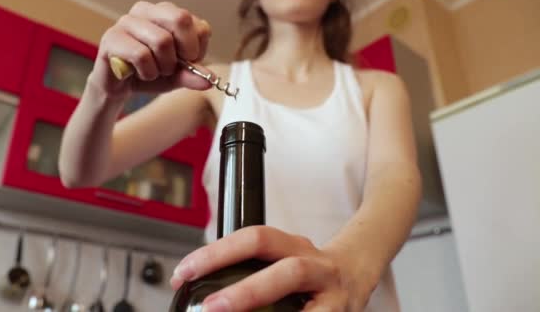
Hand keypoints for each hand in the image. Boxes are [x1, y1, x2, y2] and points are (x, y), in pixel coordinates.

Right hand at [87, 1, 212, 100]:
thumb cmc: (149, 73)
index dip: (197, 49)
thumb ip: (192, 75)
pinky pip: (141, 55)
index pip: (198, 24)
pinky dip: (147, 72)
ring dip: (163, 67)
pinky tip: (140, 74)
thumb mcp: (176, 76)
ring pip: (162, 40)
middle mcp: (146, 10)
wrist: (118, 88)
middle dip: (184, 52)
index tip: (187, 62)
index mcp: (166, 12)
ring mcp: (127, 21)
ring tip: (154, 72)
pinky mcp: (112, 38)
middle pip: (181, 19)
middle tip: (174, 67)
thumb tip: (209, 80)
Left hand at [170, 226, 377, 311]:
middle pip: (285, 270)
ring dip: (263, 301)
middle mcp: (315, 264)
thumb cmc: (310, 270)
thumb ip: (250, 268)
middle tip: (210, 308)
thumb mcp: (282, 258)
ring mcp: (332, 292)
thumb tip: (198, 283)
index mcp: (293, 246)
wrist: (360, 269)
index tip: (184, 274)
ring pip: (304, 291)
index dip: (216, 253)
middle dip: (245, 291)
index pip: (254, 238)